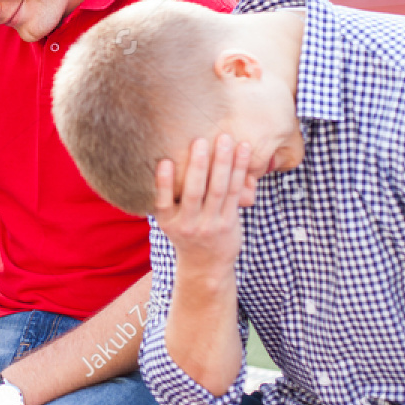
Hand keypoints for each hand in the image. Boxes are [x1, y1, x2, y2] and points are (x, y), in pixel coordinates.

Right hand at [154, 135, 251, 286]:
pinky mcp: (229, 222)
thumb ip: (167, 197)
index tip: (165, 161)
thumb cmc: (185, 233)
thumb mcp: (170, 220)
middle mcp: (188, 224)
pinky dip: (239, 171)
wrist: (205, 265)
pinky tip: (243, 151)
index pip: (163, 200)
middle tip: (200, 140)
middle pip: (194, 192)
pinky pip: (235, 193)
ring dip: (223, 162)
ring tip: (225, 139)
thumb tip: (162, 156)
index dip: (164, 181)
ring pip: (218, 190)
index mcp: (168, 221)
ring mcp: (210, 224)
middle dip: (198, 165)